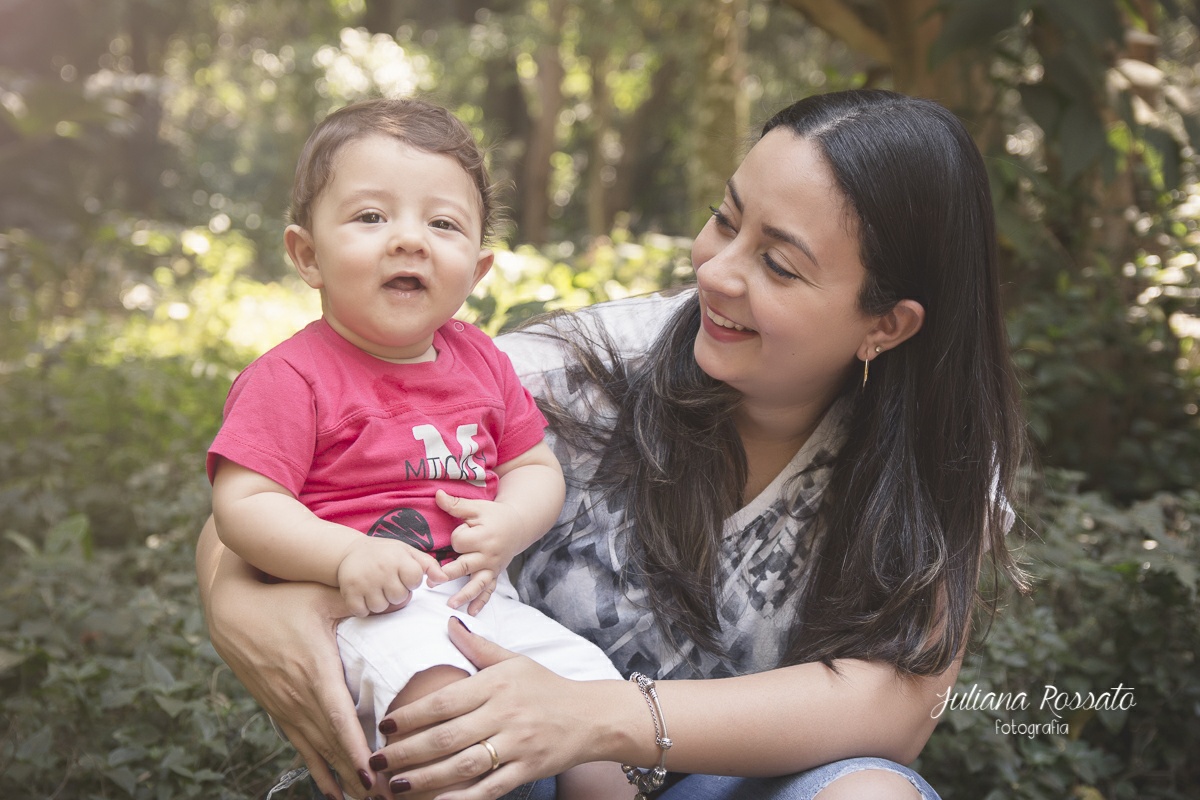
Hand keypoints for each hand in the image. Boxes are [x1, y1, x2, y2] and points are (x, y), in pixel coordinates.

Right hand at [201, 526, 379, 798]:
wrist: (233, 612)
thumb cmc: (282, 599)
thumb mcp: (321, 595)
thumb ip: (357, 599)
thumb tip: (396, 595)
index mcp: (315, 670)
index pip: (338, 718)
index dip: (354, 750)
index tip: (372, 776)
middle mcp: (299, 695)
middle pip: (332, 744)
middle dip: (357, 774)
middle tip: (384, 797)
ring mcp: (287, 705)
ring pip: (318, 750)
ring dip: (341, 777)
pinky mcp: (279, 709)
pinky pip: (301, 747)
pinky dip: (319, 770)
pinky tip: (333, 792)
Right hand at [337, 536, 444, 617]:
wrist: (350, 550)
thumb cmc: (385, 553)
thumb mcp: (408, 552)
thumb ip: (428, 564)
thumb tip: (444, 579)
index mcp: (398, 558)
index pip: (415, 581)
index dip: (410, 582)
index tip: (402, 575)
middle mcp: (381, 569)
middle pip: (399, 598)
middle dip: (396, 594)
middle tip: (388, 583)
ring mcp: (364, 581)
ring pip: (381, 607)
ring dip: (380, 602)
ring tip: (376, 589)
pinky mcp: (349, 591)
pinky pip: (362, 612)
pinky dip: (363, 608)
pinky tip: (363, 595)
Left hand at [369, 619, 622, 799]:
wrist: (592, 716)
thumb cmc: (546, 687)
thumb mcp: (514, 660)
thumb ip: (478, 646)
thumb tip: (449, 623)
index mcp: (496, 685)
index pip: (445, 701)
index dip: (412, 715)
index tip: (386, 724)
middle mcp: (505, 714)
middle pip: (447, 736)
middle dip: (407, 751)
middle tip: (377, 761)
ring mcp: (517, 745)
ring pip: (463, 765)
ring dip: (425, 779)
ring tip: (395, 786)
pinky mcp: (527, 770)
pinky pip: (489, 788)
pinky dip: (461, 799)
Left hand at [433, 490, 525, 613]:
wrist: (519, 526)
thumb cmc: (494, 516)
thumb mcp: (478, 507)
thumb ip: (457, 504)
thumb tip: (437, 495)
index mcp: (484, 536)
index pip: (460, 541)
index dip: (456, 537)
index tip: (461, 530)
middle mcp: (489, 555)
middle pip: (465, 565)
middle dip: (448, 573)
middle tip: (431, 581)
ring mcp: (492, 567)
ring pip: (477, 583)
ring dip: (464, 595)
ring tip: (450, 604)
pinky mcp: (495, 575)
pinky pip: (489, 591)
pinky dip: (481, 602)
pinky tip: (472, 612)